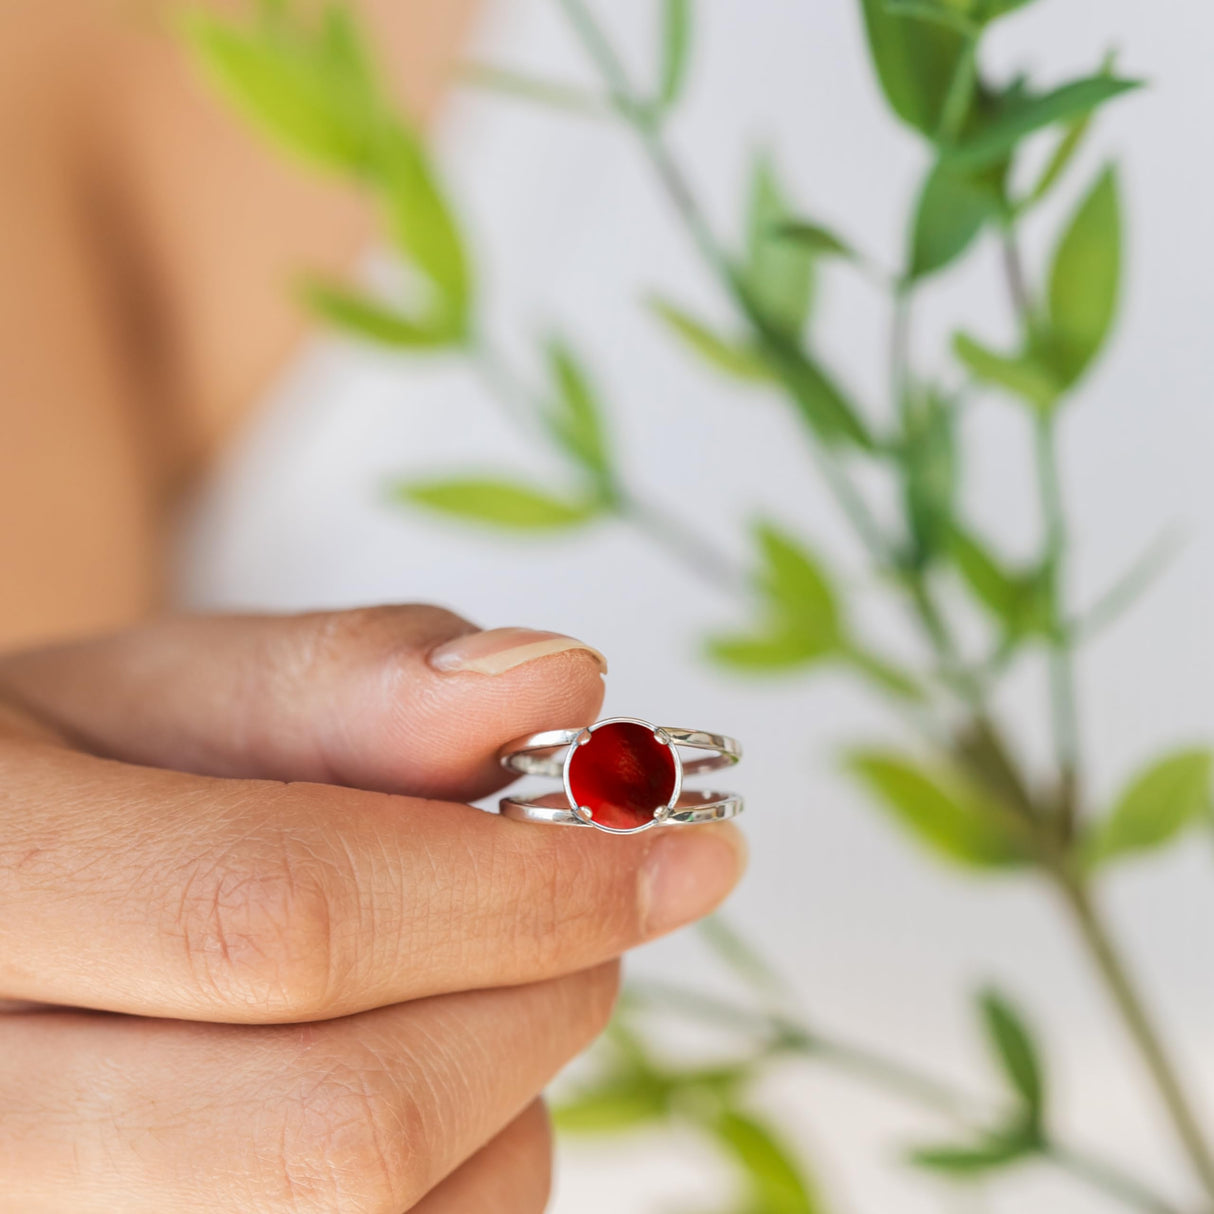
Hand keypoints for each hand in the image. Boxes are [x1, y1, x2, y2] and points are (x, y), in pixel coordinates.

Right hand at [0, 606, 743, 1211]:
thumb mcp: (156, 695)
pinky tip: (428, 1070)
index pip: (280, 920)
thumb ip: (346, 679)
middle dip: (537, 994)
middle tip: (593, 902)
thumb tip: (558, 683)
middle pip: (346, 1131)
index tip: (686, 847)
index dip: (521, 886)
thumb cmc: (64, 788)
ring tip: (475, 971)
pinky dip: (478, 1167)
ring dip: (513, 1086)